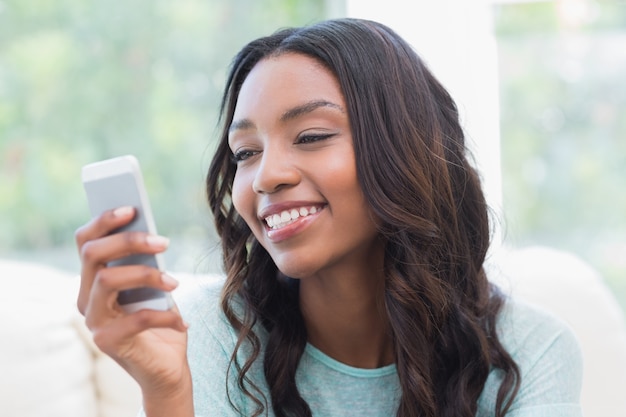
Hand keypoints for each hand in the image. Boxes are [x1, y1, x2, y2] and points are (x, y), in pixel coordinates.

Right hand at [75, 206, 191, 402]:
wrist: (166, 367)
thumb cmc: (161, 320)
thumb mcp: (156, 285)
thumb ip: (148, 262)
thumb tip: (153, 235)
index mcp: (93, 279)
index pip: (85, 241)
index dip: (104, 220)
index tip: (131, 207)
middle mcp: (86, 298)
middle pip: (92, 254)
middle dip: (128, 240)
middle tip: (163, 241)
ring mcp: (93, 321)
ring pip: (106, 280)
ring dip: (146, 275)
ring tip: (175, 282)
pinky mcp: (107, 342)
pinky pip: (135, 317)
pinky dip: (164, 316)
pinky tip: (182, 321)